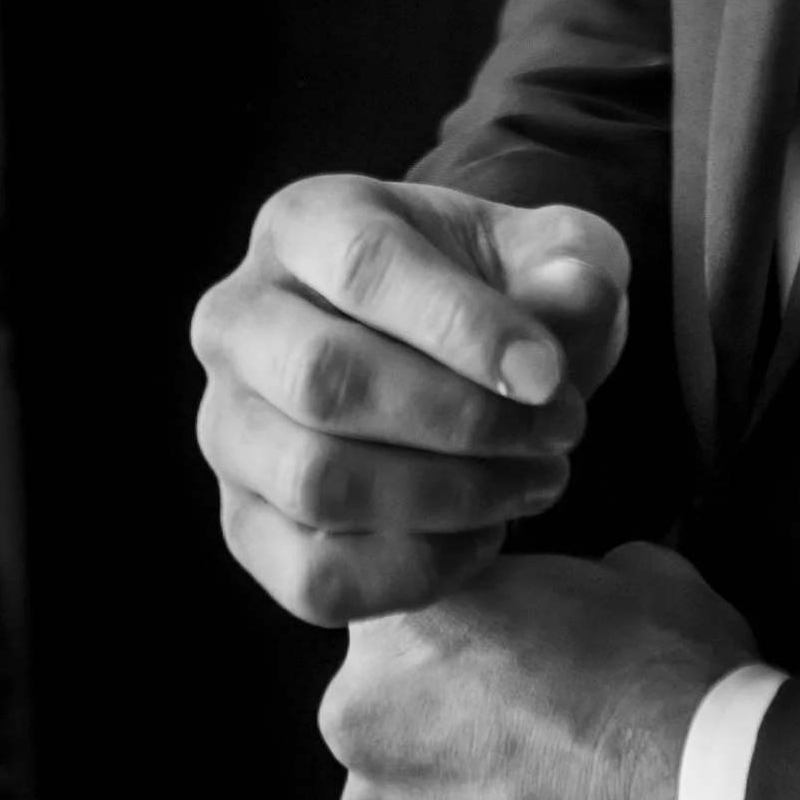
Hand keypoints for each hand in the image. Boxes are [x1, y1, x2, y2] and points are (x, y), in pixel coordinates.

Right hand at [192, 174, 631, 623]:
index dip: (463, 326)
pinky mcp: (245, 524)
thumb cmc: (504, 292)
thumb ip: (571, 265)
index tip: (549, 375)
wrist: (466, 363)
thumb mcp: (553, 254)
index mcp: (307, 223)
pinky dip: (416, 570)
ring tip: (538, 479)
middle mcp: (240, 320)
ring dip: (449, 497)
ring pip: (315, 482)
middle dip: (462, 419)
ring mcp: (228, 427)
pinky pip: (313, 576)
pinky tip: (486, 534)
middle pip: (324, 379)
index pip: (365, 266)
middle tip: (562, 430)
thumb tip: (570, 295)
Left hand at [321, 543, 756, 799]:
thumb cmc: (670, 683)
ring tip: (550, 786)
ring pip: (406, 790)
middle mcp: (360, 717)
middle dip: (450, 702)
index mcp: (399, 616)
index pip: (409, 592)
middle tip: (537, 709)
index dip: (469, 608)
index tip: (512, 627)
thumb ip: (559, 578)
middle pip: (391, 697)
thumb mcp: (627, 568)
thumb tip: (569, 593)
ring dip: (458, 786)